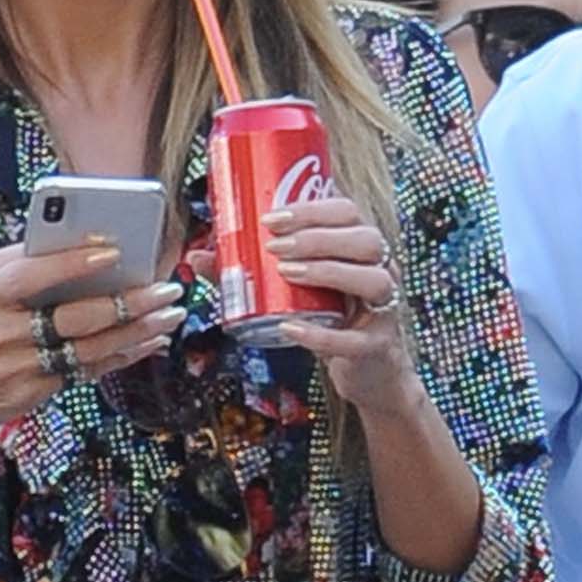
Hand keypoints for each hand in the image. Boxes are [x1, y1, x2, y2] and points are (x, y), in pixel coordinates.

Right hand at [0, 238, 187, 445]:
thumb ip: (12, 260)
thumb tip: (69, 240)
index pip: (31, 275)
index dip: (74, 263)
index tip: (115, 251)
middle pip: (73, 317)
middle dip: (126, 302)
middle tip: (165, 288)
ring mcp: (19, 368)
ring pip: (89, 349)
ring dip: (136, 332)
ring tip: (169, 314)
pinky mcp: (34, 393)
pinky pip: (86, 371)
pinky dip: (121, 356)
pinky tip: (148, 342)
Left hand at [249, 194, 420, 414]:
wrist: (365, 371)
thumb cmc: (330, 319)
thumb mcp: (294, 291)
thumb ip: (249, 271)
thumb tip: (199, 256)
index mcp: (360, 248)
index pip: (347, 212)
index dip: (311, 209)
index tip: (271, 219)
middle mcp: (381, 271)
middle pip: (364, 239)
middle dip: (316, 238)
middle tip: (273, 247)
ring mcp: (383, 309)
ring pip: (372, 279)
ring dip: (326, 271)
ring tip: (286, 273)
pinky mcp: (376, 347)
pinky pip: (354, 339)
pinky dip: (320, 334)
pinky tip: (290, 327)